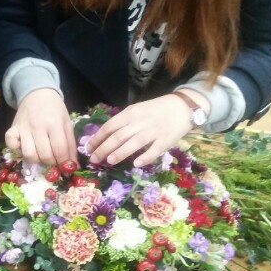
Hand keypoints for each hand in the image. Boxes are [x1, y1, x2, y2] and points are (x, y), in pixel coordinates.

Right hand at [5, 88, 76, 164]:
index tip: (66, 168)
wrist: (37, 93)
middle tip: (54, 161)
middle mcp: (38, 126)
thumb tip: (73, 165)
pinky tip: (24, 148)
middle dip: (52, 163)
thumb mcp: (67, 123)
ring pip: (28, 154)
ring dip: (36, 160)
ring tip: (41, 155)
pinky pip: (10, 144)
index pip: (60, 150)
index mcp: (54, 123)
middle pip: (45, 155)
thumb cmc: (55, 109)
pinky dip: (17, 150)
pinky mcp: (12, 128)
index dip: (64, 163)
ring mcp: (23, 128)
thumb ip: (70, 144)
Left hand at [86, 93, 200, 166]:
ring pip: (133, 143)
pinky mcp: (166, 140)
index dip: (97, 138)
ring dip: (120, 152)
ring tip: (109, 161)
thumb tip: (105, 136)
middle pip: (118, 136)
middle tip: (94, 159)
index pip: (110, 126)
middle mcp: (140, 122)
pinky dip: (145, 157)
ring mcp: (153, 131)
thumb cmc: (156, 109)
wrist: (182, 106)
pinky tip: (136, 164)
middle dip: (104, 148)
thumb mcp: (137, 110)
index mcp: (130, 113)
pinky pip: (154, 150)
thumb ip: (123, 122)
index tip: (88, 148)